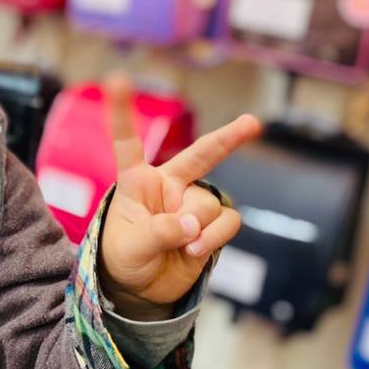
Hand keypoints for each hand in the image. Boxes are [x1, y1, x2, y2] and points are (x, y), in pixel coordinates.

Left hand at [98, 74, 261, 319]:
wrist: (141, 289)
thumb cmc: (125, 258)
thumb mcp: (131, 247)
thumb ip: (158, 232)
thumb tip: (191, 225)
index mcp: (137, 181)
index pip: (128, 142)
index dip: (122, 111)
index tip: (116, 79)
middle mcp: (169, 185)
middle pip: (201, 154)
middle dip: (230, 138)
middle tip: (252, 123)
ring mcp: (193, 203)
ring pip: (209, 203)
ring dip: (199, 229)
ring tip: (181, 247)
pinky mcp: (212, 224)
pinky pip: (227, 221)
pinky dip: (215, 237)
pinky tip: (196, 251)